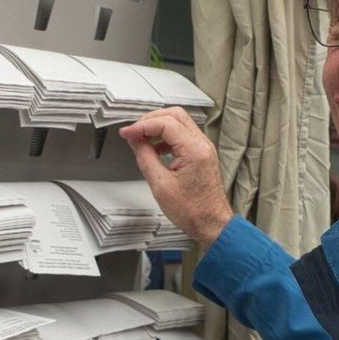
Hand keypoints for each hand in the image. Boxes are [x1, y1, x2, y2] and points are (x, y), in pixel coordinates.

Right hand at [118, 107, 232, 245]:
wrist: (211, 224)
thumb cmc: (192, 211)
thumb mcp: (160, 184)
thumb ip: (145, 156)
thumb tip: (135, 140)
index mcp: (194, 150)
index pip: (165, 123)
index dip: (142, 126)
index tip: (127, 133)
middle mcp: (202, 144)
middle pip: (174, 115)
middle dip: (151, 120)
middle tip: (134, 131)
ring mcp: (204, 148)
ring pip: (179, 123)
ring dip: (158, 127)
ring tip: (141, 140)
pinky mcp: (202, 154)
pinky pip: (183, 135)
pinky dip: (167, 137)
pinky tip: (155, 149)